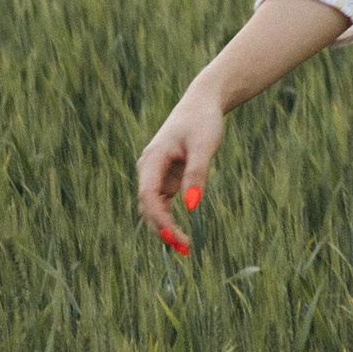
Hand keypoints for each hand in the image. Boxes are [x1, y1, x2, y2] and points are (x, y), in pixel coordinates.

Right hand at [137, 82, 225, 255]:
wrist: (203, 102)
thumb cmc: (203, 120)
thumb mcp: (204, 144)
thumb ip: (197, 174)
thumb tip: (192, 207)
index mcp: (152, 159)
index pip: (148, 196)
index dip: (159, 218)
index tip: (174, 235)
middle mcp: (149, 170)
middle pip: (149, 207)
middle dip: (163, 229)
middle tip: (185, 248)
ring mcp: (156, 175)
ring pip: (154, 209)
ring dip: (166, 228)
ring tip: (185, 247)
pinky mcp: (166, 179)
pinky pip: (163, 204)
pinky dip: (170, 219)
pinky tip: (182, 234)